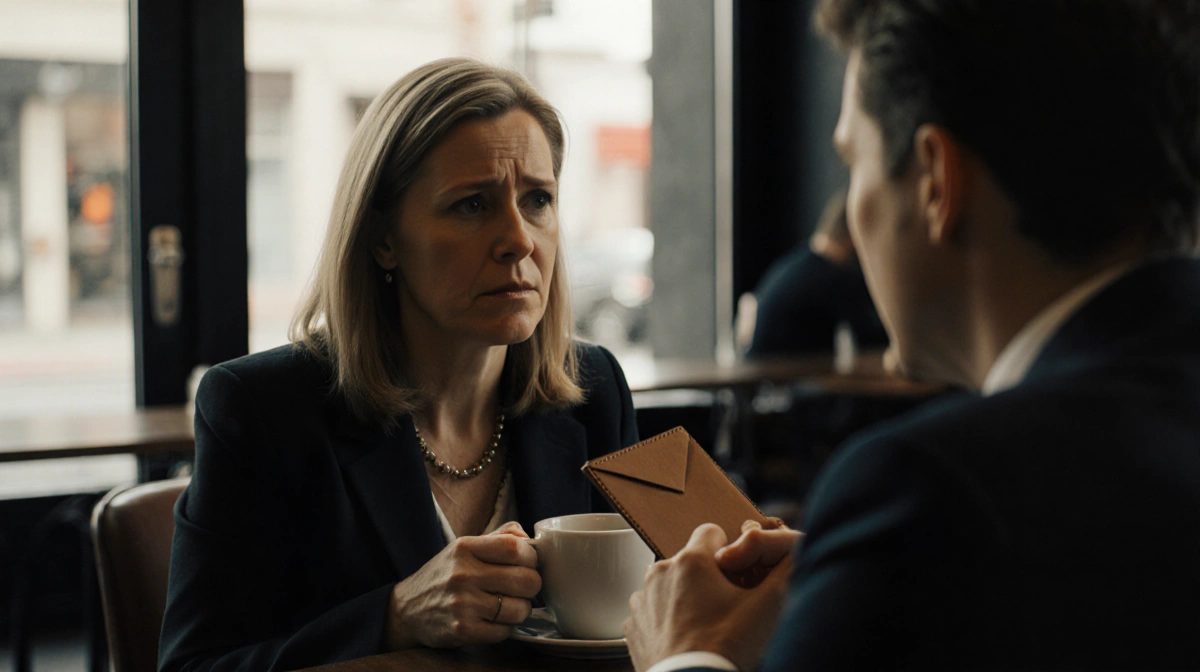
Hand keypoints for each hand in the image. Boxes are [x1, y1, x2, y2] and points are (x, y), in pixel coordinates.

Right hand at [384, 521, 540, 648]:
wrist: (407, 609)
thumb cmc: (445, 575)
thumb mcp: (465, 546)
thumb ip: (499, 536)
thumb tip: (529, 537)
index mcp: (465, 548)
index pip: (515, 548)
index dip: (531, 557)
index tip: (529, 563)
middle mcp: (462, 574)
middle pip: (525, 580)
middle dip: (532, 586)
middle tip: (523, 588)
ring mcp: (462, 604)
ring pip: (520, 609)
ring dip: (521, 609)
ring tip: (507, 605)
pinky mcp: (462, 630)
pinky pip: (504, 632)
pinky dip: (504, 628)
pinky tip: (493, 620)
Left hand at [624, 524, 792, 671]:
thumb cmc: (726, 648)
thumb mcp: (766, 607)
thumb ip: (784, 572)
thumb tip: (794, 553)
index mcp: (690, 560)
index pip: (711, 532)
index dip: (728, 551)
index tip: (735, 575)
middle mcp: (660, 572)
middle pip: (690, 561)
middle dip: (706, 577)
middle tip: (724, 607)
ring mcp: (643, 599)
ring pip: (669, 586)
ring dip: (684, 598)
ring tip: (704, 627)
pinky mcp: (633, 626)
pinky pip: (652, 612)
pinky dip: (666, 621)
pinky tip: (684, 639)